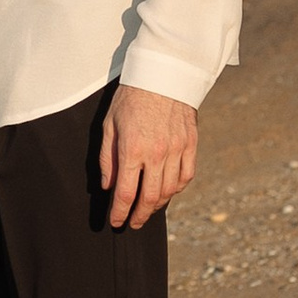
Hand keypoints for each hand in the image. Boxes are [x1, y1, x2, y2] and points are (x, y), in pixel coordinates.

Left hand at [98, 83, 196, 228]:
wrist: (163, 73)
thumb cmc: (131, 97)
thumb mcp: (109, 125)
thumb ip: (107, 158)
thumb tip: (108, 186)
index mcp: (132, 149)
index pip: (126, 193)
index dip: (120, 213)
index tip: (115, 222)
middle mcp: (156, 154)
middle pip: (150, 197)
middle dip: (139, 215)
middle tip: (132, 223)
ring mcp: (177, 150)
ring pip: (170, 190)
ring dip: (158, 205)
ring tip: (147, 210)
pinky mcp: (191, 144)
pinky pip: (186, 176)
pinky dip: (177, 189)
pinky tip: (168, 192)